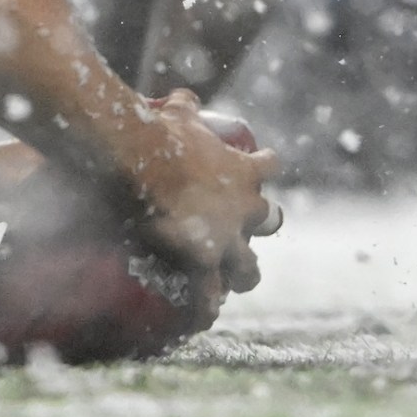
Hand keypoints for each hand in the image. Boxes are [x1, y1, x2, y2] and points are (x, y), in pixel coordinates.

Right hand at [129, 92, 280, 293]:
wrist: (146, 163)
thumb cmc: (165, 135)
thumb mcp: (181, 114)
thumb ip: (187, 105)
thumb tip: (184, 94)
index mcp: (245, 171)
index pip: (270, 167)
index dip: (264, 168)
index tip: (258, 168)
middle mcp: (246, 208)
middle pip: (268, 222)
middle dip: (259, 227)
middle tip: (243, 231)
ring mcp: (228, 240)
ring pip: (248, 268)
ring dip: (242, 274)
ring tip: (234, 282)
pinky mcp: (204, 262)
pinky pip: (207, 296)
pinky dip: (204, 310)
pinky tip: (200, 322)